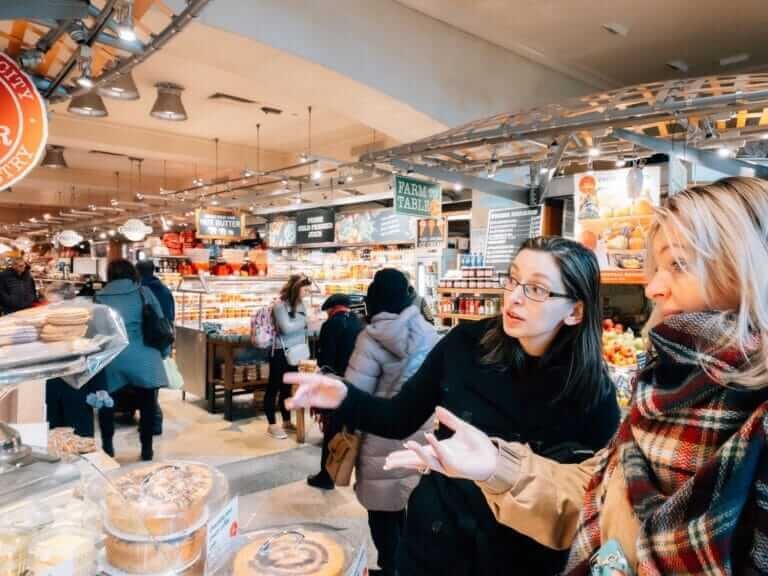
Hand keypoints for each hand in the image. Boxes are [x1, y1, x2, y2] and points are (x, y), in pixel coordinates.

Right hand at [284, 372, 347, 409]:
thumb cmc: (338, 388)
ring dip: (295, 400)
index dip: (295, 377)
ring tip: (287, 404)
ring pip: (301, 396)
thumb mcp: (337, 385)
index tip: (285, 377)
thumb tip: (327, 383)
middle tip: (295, 398)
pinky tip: (290, 406)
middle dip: (299, 394)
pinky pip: (302, 402)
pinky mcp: (311, 401)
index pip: (305, 378)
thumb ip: (331, 384)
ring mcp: (310, 393)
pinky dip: (296, 404)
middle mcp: (311, 385)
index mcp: (317, 379)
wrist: (341, 396)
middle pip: (303, 389)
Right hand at [383, 406, 497, 481]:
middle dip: (403, 461)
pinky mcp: (455, 467)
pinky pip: (443, 455)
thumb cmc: (479, 446)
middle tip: (387, 463)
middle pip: (417, 460)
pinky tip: (428, 438)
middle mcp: (440, 459)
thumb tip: (437, 408)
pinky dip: (435, 447)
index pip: (418, 452)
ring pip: (427, 460)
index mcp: (439, 450)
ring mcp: (447, 464)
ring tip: (406, 445)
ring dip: (416, 453)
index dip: (404, 454)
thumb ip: (449, 419)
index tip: (390, 457)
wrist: (494, 457)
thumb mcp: (463, 427)